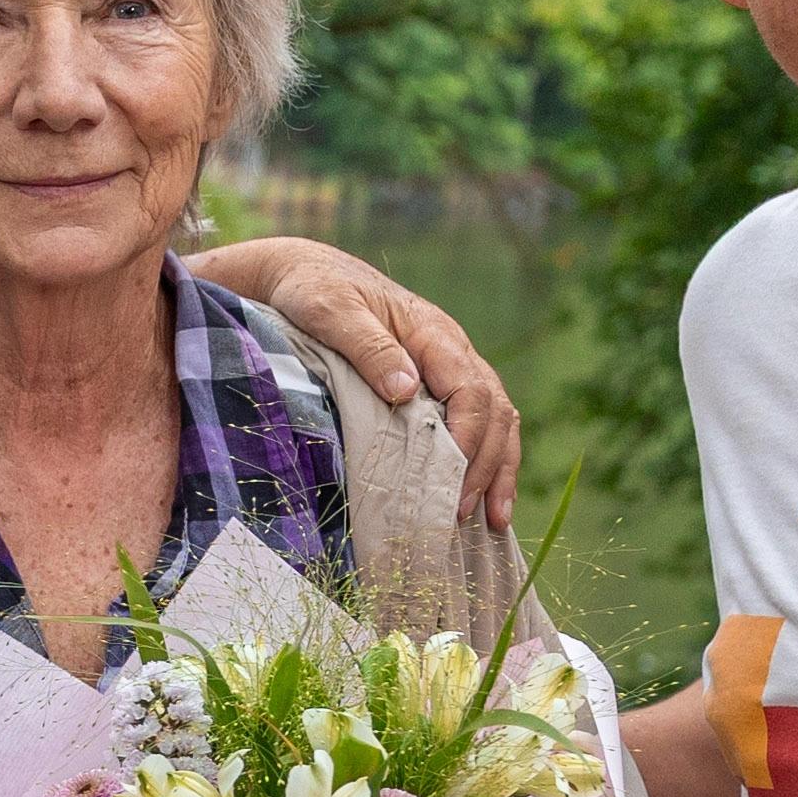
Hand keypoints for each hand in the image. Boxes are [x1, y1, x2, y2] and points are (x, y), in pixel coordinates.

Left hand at [183, 237, 522, 528]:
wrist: (300, 275)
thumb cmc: (312, 291)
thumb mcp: (330, 312)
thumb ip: (369, 347)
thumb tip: (407, 390)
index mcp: (434, 334)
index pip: (472, 391)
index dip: (469, 438)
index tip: (451, 480)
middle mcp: (451, 352)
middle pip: (493, 411)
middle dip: (486, 465)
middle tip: (461, 515)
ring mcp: (446, 369)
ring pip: (496, 420)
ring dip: (497, 470)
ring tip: (493, 521)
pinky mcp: (434, 386)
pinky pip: (476, 424)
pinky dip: (484, 461)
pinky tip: (481, 498)